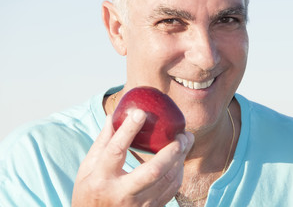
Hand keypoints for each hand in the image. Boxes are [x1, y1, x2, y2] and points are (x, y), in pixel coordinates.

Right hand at [72, 109, 193, 206]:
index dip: (128, 130)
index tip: (140, 113)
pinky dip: (178, 172)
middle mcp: (122, 193)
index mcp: (102, 179)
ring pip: (167, 180)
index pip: (116, 151)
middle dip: (171, 150)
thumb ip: (102, 142)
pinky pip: (171, 190)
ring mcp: (138, 205)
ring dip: (180, 158)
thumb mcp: (88, 168)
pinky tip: (180, 159)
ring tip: (186, 140)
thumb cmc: (90, 192)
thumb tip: (112, 117)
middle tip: (181, 135)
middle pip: (153, 171)